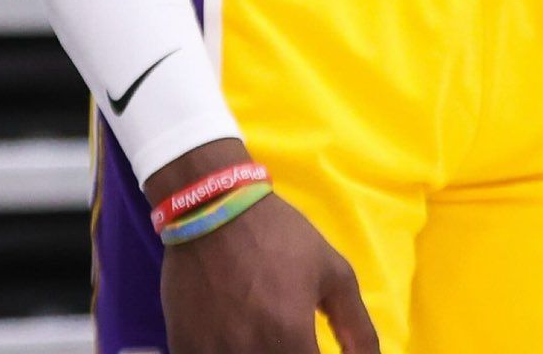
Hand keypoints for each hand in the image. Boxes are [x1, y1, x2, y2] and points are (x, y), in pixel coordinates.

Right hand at [161, 193, 377, 353]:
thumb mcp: (332, 271)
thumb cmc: (276, 235)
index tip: (313, 349)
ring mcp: (212, 352)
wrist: (210, 203)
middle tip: (289, 342)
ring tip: (265, 338)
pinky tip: (232, 339)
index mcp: (290, 341)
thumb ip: (358, 328)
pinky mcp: (184, 344)